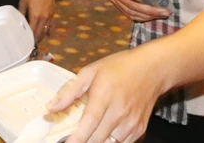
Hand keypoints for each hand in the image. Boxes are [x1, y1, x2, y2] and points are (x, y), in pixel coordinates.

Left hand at [19, 0, 55, 42]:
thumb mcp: (23, 1)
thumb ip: (21, 12)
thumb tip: (19, 20)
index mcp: (35, 16)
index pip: (33, 31)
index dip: (30, 39)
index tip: (26, 44)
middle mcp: (44, 18)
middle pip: (40, 33)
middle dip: (36, 40)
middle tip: (31, 45)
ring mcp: (49, 16)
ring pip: (46, 30)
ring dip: (42, 36)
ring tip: (37, 41)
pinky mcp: (52, 13)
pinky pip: (51, 25)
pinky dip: (49, 31)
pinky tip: (48, 35)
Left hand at [47, 47, 167, 142]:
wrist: (152, 69)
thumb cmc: (119, 67)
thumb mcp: (90, 72)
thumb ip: (69, 91)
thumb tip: (50, 107)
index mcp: (104, 96)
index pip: (89, 124)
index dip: (76, 138)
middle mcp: (119, 112)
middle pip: (97, 138)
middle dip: (83, 142)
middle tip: (72, 138)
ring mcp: (131, 123)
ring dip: (96, 142)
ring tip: (86, 137)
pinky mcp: (140, 129)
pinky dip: (111, 142)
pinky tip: (102, 136)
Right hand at [106, 0, 171, 21]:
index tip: (163, 2)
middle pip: (132, 4)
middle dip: (151, 11)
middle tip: (166, 12)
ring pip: (131, 12)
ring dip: (148, 16)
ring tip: (162, 15)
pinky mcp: (115, 4)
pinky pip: (129, 14)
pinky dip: (142, 17)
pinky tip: (153, 15)